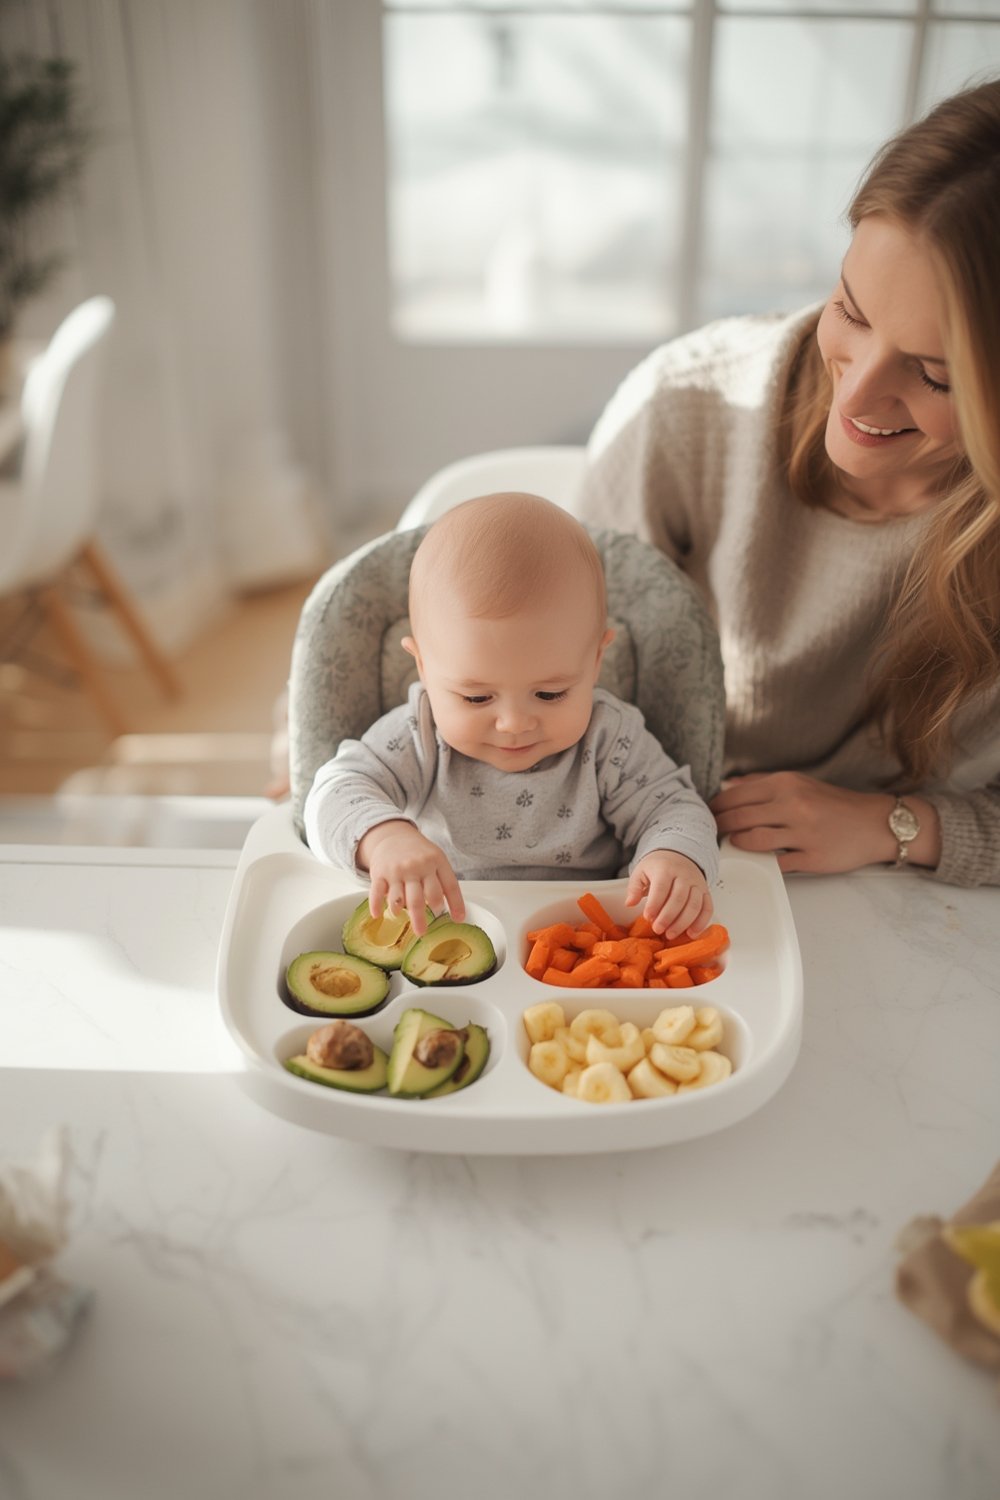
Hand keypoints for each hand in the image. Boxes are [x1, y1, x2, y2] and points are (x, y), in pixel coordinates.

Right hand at [357, 820, 464, 935]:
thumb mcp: (436, 859)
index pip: (449, 886)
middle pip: (422, 897)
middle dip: (422, 918)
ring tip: (402, 917)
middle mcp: (417, 866)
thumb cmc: (418, 853)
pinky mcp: (380, 873)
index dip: (456, 904)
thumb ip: (444, 882)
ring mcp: (397, 870)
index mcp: (436, 861)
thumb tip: (456, 913)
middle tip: (422, 932)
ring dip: (400, 911)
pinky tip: (378, 914)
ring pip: (399, 898)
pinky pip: (377, 892)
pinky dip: (376, 905)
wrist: (393, 835)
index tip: (458, 919)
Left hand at [625, 850, 712, 937]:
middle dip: (668, 917)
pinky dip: (701, 922)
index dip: (655, 904)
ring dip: (683, 923)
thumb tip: (629, 903)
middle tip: (658, 929)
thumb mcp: (641, 871)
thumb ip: (634, 887)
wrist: (678, 855)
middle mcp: (684, 875)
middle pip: (679, 898)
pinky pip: (707, 908)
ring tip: (670, 934)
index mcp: (665, 869)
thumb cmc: (658, 867)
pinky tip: (691, 933)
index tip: (647, 917)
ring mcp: (697, 884)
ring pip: (694, 905)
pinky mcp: (705, 891)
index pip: (661, 888)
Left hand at [710, 772, 935, 873]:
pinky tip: (755, 861)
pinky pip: (775, 863)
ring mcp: (802, 833)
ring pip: (751, 841)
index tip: (707, 814)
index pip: (735, 795)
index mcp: (786, 784)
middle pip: (738, 818)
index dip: (715, 807)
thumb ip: (763, 783)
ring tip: (729, 846)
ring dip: (735, 845)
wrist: (875, 824)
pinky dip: (761, 863)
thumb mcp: (800, 783)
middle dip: (718, 827)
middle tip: (709, 833)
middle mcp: (793, 805)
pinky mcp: (811, 858)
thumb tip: (730, 786)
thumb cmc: (834, 804)